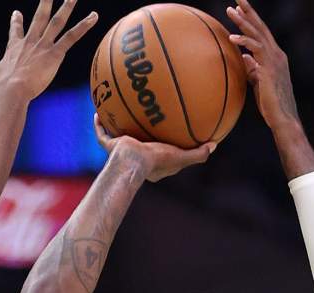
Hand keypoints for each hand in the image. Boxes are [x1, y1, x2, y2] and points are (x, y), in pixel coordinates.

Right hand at [0, 0, 97, 100]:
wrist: (11, 90)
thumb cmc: (2, 90)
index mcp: (14, 49)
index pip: (15, 32)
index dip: (16, 22)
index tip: (17, 13)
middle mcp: (30, 42)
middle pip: (39, 17)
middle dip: (45, 3)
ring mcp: (43, 45)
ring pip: (57, 21)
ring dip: (67, 7)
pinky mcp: (55, 54)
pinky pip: (72, 37)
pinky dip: (84, 26)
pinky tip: (94, 16)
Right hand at [94, 115, 213, 182]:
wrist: (132, 162)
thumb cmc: (156, 161)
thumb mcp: (182, 157)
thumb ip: (199, 154)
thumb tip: (214, 145)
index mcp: (153, 163)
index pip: (160, 153)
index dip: (165, 144)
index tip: (170, 133)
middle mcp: (136, 156)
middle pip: (138, 142)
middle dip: (140, 132)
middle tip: (145, 118)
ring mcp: (121, 151)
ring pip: (117, 136)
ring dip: (117, 125)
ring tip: (119, 109)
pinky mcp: (110, 146)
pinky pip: (102, 133)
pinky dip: (99, 124)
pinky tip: (98, 110)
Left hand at [226, 0, 299, 131]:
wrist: (283, 118)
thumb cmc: (271, 102)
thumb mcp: (259, 81)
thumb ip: (253, 68)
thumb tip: (244, 58)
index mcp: (274, 56)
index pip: (261, 32)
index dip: (251, 19)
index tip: (239, 7)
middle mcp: (276, 54)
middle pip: (261, 27)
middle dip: (249, 11)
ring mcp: (274, 61)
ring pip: (258, 35)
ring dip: (243, 22)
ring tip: (230, 11)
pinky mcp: (269, 70)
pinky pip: (255, 52)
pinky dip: (244, 43)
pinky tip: (231, 38)